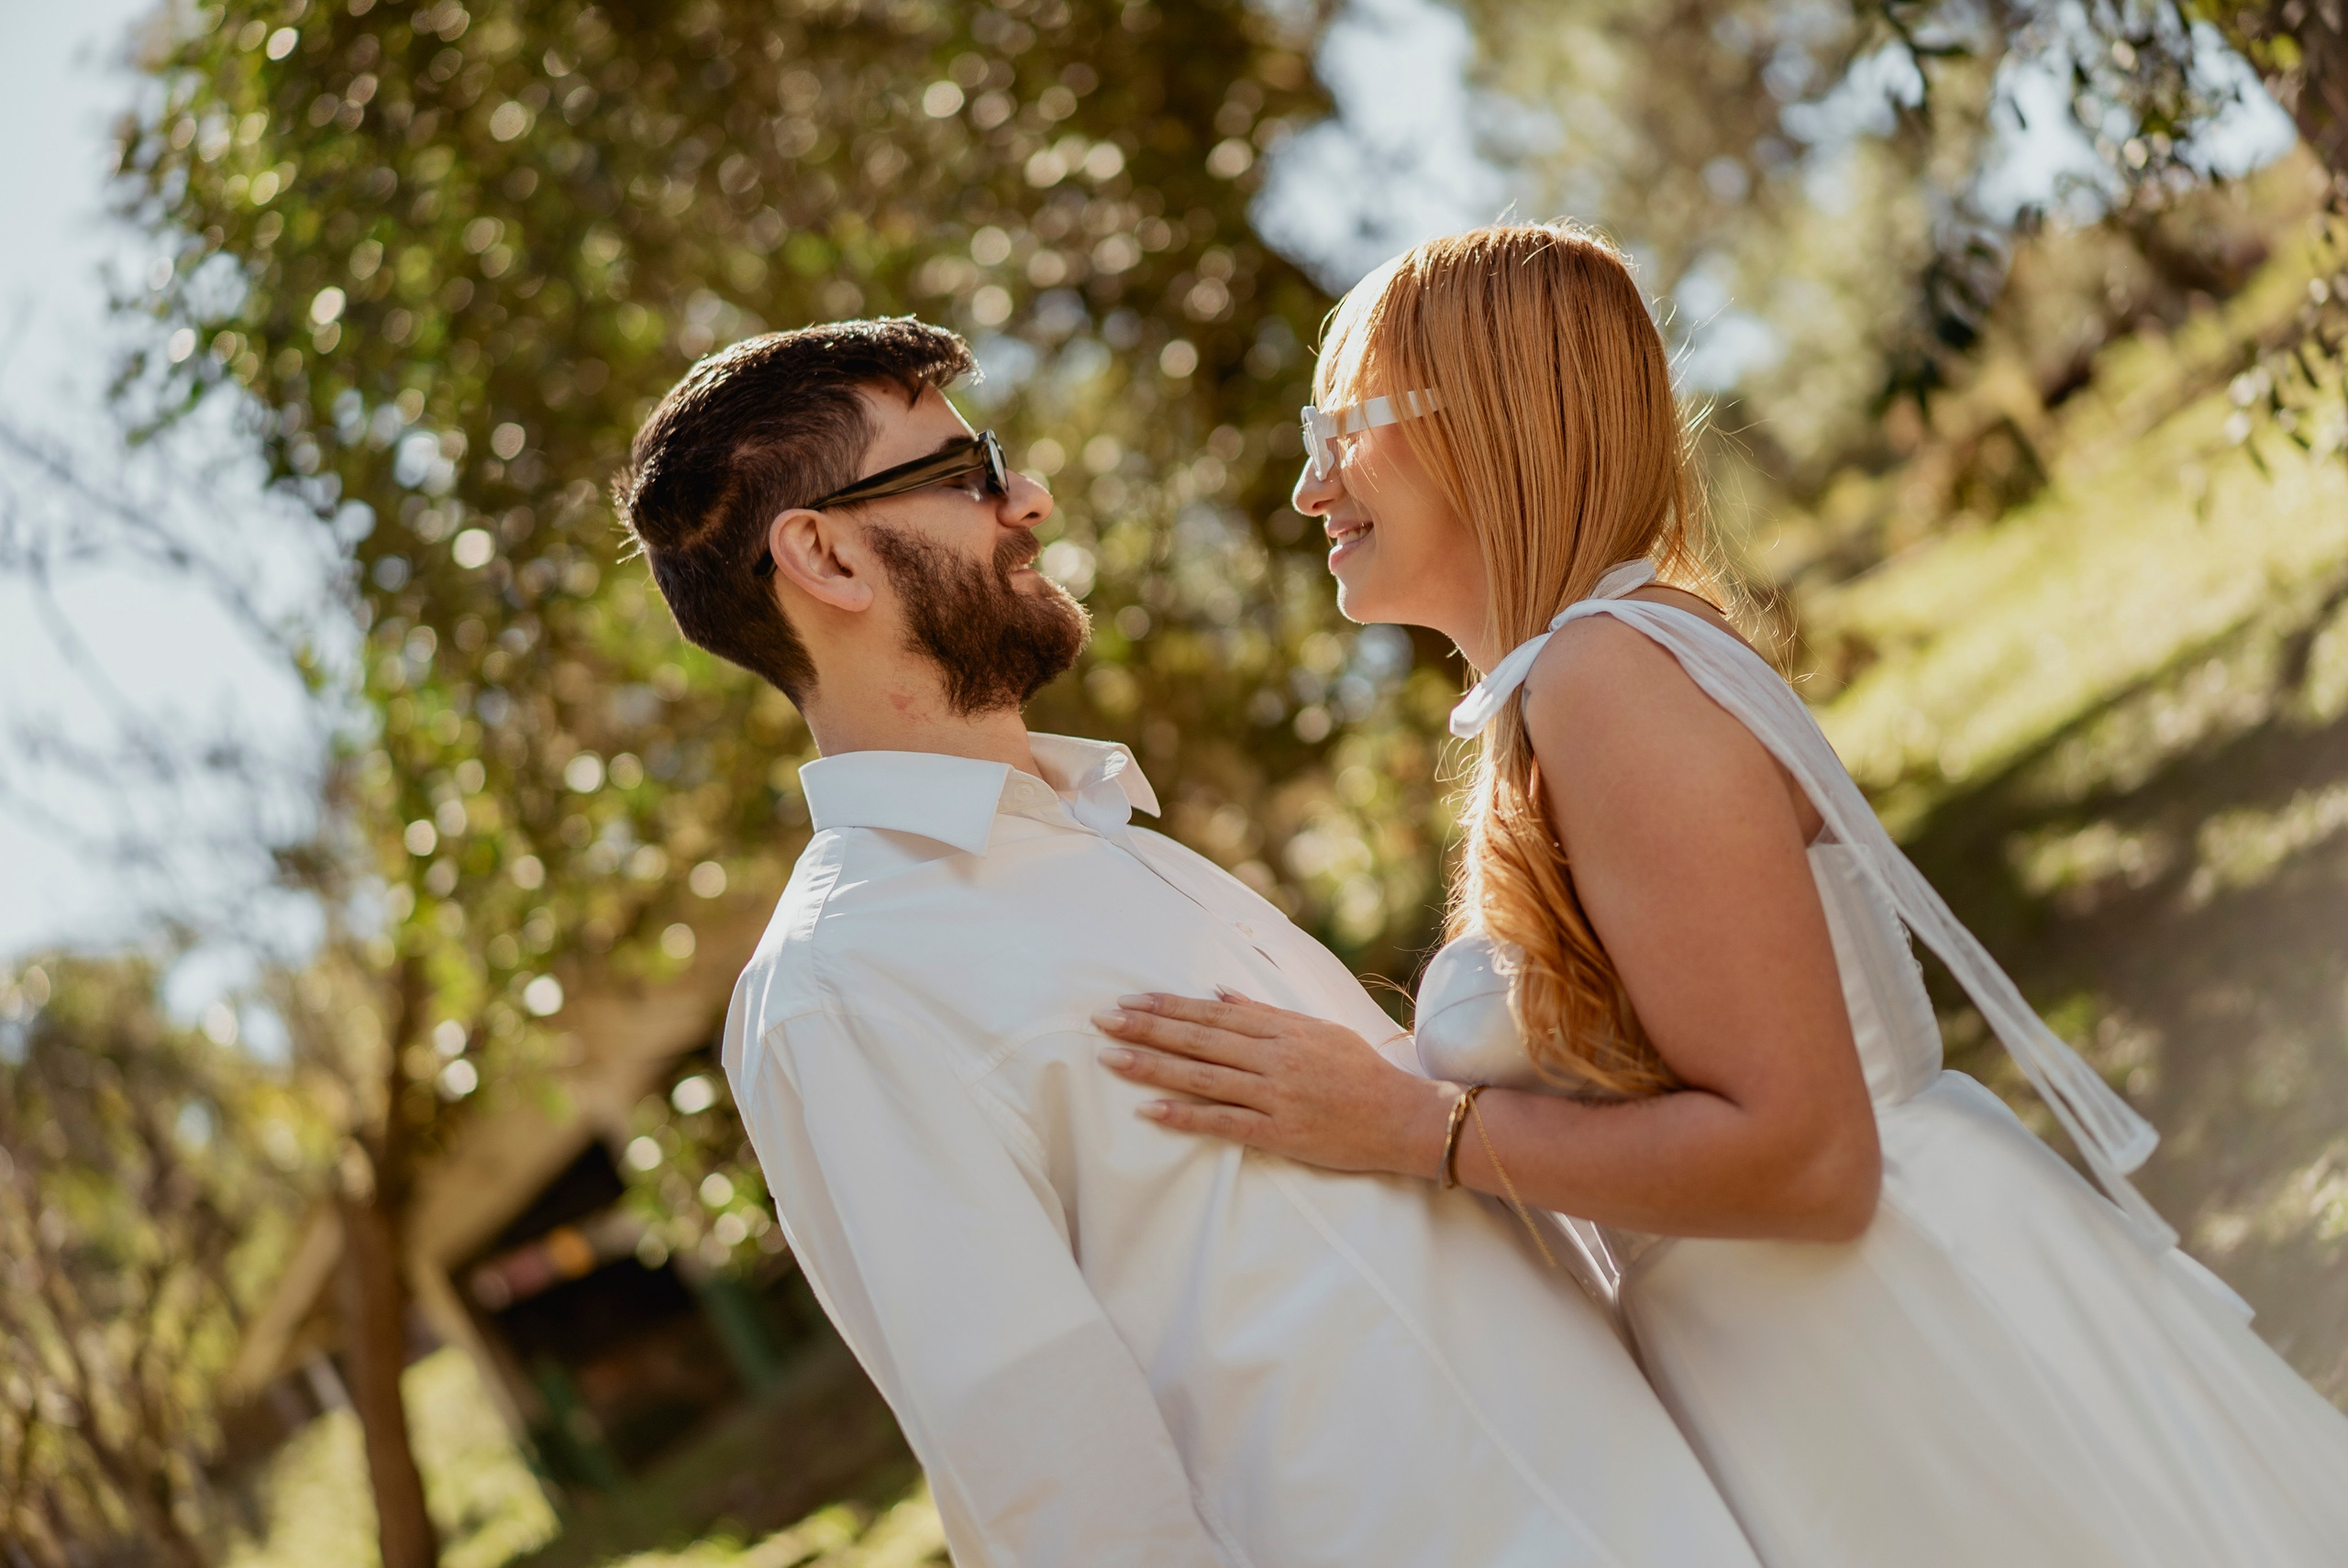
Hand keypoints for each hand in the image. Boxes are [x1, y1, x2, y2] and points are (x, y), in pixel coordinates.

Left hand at [1092, 990, 1458, 1177]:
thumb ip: (1265, 1013)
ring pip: (1203, 1077)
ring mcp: (1276, 1095)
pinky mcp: (1279, 1132)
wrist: (1403, 1117)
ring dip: (1153, 1067)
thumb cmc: (1360, 1072)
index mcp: (1282, 1029)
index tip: (1129, 1000)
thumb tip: (1219, 994)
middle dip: (1147, 1028)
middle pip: (1199, 1039)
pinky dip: (1186, 1116)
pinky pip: (1224, 1122)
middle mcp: (1274, 1057)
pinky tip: (1150, 1111)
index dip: (1167, 1007)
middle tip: (1102, 1020)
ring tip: (1112, 1059)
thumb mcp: (1316, 1030)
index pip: (1212, 1014)